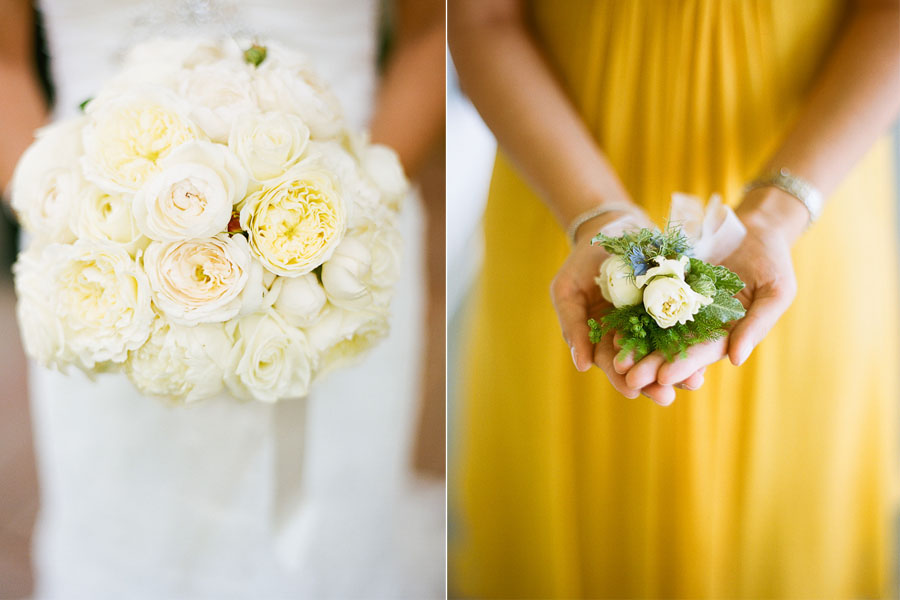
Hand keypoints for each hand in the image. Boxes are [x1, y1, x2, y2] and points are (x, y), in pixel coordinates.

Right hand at [550, 209, 677, 403]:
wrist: (613, 227)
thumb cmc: (582, 261)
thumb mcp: (566, 290)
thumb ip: (573, 326)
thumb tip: (581, 366)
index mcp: (603, 338)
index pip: (611, 363)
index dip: (620, 377)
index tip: (630, 391)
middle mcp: (632, 335)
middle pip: (643, 363)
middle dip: (654, 382)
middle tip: (666, 397)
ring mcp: (657, 321)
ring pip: (668, 350)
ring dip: (680, 368)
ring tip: (694, 382)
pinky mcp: (678, 303)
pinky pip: (689, 324)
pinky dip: (696, 339)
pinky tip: (708, 352)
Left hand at [621, 192, 800, 401]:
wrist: (755, 228)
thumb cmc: (774, 262)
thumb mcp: (776, 292)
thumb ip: (756, 326)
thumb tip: (735, 360)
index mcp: (726, 333)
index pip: (703, 354)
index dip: (684, 366)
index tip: (664, 378)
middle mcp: (700, 325)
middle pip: (673, 348)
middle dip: (652, 364)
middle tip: (630, 378)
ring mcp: (681, 304)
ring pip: (656, 330)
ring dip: (637, 346)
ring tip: (616, 361)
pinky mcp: (668, 284)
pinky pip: (647, 301)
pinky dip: (632, 315)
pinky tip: (614, 327)